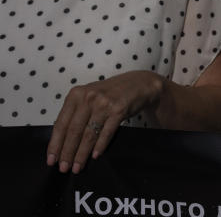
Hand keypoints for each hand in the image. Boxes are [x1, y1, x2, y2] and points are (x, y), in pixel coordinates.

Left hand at [47, 71, 163, 172]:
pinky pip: (106, 132)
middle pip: (74, 131)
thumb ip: (75, 113)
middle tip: (64, 168)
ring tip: (77, 167)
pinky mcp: (119, 110)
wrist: (138, 84)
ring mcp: (104, 104)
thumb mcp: (89, 97)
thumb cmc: (110, 93)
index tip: (51, 159)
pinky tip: (95, 156)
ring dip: (82, 153)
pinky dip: (100, 146)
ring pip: (89, 134)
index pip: (61, 124)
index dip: (55, 144)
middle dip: (67, 152)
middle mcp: (89, 98)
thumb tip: (62, 141)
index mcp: (76, 94)